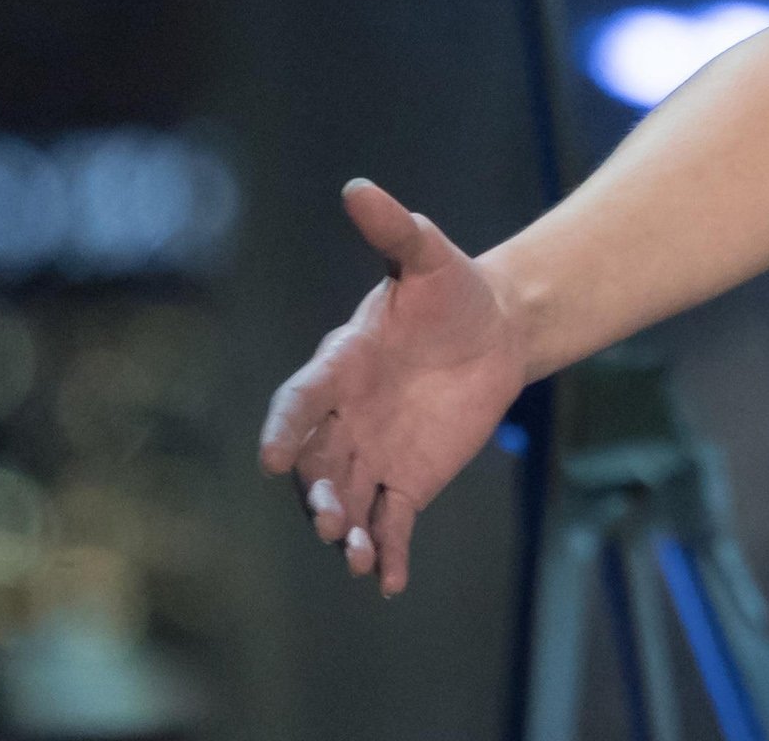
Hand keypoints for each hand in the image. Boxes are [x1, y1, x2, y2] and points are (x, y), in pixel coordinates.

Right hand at [255, 180, 528, 595]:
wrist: (494, 329)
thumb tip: (359, 187)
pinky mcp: (407, 480)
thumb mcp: (428, 255)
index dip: (287, 424)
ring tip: (355, 555)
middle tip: (326, 517)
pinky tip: (389, 582)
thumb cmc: (451, 289)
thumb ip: (394, 230)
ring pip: (348, 499)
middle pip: (318, 462)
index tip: (274, 453)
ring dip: (347, 530)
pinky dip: (388, 552)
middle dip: (317, 492)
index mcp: (339, 364)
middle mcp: (345, 417)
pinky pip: (391, 522)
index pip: (302, 398)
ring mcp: (372, 453)